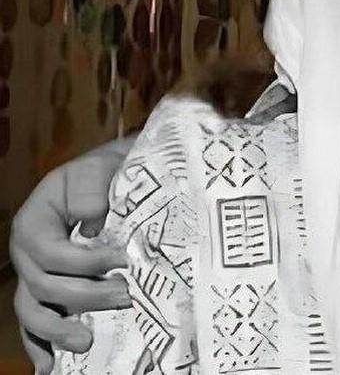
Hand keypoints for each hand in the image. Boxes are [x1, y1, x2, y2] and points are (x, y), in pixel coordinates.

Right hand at [10, 137, 135, 370]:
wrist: (112, 179)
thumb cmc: (105, 174)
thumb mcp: (99, 170)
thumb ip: (92, 189)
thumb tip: (91, 217)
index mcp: (34, 223)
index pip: (50, 253)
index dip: (84, 261)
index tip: (122, 261)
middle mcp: (28, 254)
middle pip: (45, 286)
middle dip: (86, 296)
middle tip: (126, 296)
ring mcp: (35, 276)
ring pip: (33, 311)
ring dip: (58, 330)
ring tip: (86, 342)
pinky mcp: (48, 294)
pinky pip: (34, 324)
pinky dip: (40, 345)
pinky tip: (51, 365)